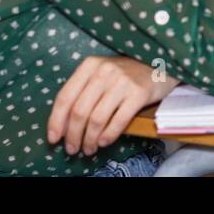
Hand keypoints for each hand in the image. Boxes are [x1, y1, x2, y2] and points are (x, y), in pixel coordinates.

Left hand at [47, 56, 179, 155]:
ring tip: (88, 149)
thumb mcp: (101, 74)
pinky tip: (103, 142)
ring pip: (97, 119)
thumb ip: (82, 92)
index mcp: (89, 65)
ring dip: (89, 139)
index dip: (56, 121)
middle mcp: (104, 71)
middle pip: (79, 111)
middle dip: (72, 135)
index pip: (65, 97)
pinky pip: (118, 121)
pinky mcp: (139, 93)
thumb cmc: (125, 74)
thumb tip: (63, 125)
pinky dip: (108, 136)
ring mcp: (123, 82)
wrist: (159, 65)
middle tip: (72, 148)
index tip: (54, 138)